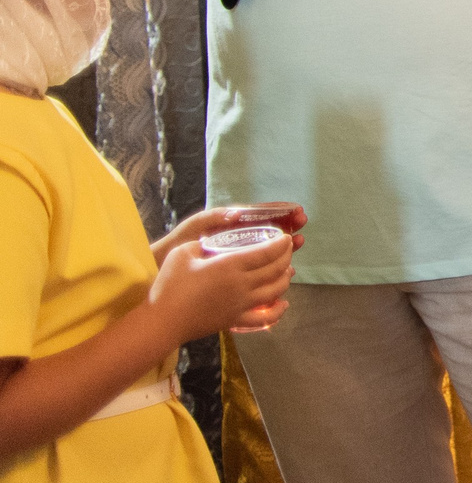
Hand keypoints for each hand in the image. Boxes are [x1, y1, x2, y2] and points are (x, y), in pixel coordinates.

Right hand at [148, 233, 293, 342]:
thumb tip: (212, 243)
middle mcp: (242, 285)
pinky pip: (264, 318)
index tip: (286, 237)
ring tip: (288, 270)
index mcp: (230, 265)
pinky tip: (283, 304)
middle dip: (286, 257)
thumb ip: (202, 244)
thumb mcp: (183, 253)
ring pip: (275, 291)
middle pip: (275, 270)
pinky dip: (278, 311)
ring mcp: (241, 305)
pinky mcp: (235, 321)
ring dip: (285, 279)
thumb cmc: (169, 285)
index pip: (266, 253)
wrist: (161, 321)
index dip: (280, 244)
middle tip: (288, 249)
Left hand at [154, 202, 307, 265]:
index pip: (259, 213)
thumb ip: (212, 219)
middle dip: (287, 224)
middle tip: (303, 223)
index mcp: (228, 224)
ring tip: (299, 242)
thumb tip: (236, 213)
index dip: (279, 211)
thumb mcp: (192, 228)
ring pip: (267, 247)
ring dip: (284, 244)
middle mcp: (236, 238)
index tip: (296, 210)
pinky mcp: (236, 271)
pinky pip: (259, 266)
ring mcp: (237, 254)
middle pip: (268, 228)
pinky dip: (274, 265)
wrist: (159, 272)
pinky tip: (285, 268)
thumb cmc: (174, 247)